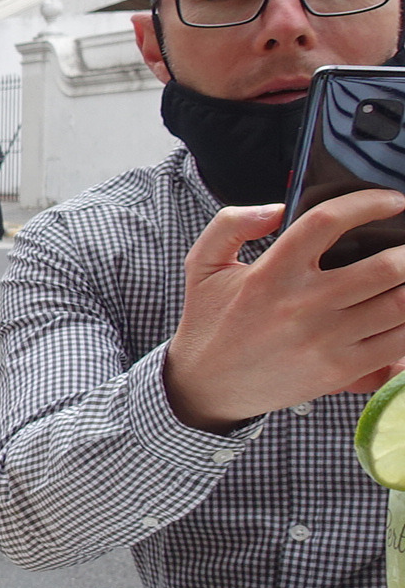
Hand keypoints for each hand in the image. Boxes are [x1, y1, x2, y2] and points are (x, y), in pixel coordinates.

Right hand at [162, 194, 404, 430]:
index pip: (328, 222)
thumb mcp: (202, 265)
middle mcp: (301, 304)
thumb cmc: (211, 323)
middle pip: (385, 267)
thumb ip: (230, 223)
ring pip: (400, 305)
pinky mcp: (339, 370)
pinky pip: (397, 344)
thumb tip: (278, 209)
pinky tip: (404, 315)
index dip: (369, 203)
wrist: (207, 387)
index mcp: (271, 272)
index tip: (393, 201)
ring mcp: (324, 340)